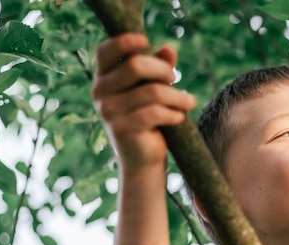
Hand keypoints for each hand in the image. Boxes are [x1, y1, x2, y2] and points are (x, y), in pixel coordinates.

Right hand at [92, 33, 196, 171]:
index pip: (105, 51)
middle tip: (176, 79)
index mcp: (103, 78)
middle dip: (163, 70)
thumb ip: (159, 69)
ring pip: (153, 92)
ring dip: (177, 97)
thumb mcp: (152, 91)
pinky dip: (173, 114)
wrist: (143, 160)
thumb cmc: (149, 121)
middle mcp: (100, 92)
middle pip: (136, 65)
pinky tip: (180, 118)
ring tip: (188, 103)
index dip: (124, 41)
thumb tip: (169, 49)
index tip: (146, 40)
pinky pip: (155, 113)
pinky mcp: (122, 129)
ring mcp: (109, 111)